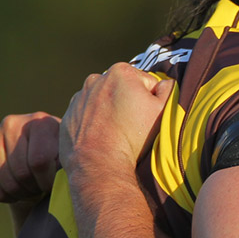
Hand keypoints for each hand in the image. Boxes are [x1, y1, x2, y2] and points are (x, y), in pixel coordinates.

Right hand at [0, 111, 60, 202]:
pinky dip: (2, 195)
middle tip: (40, 188)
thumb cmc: (58, 161)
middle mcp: (12, 123)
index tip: (53, 184)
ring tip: (30, 189)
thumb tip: (60, 176)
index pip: (39, 161)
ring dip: (19, 193)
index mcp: (40, 121)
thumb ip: (67, 164)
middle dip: (34, 188)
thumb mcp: (68, 159)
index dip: (47, 181)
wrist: (39, 164)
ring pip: (5, 180)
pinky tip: (14, 192)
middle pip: (22, 172)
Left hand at [58, 62, 174, 177]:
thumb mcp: (163, 111)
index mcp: (120, 72)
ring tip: (117, 135)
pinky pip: (86, 116)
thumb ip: (169, 89)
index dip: (152, 101)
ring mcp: (79, 97)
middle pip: (122, 90)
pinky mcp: (69, 115)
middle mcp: (95, 79)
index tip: (148, 118)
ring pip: (103, 102)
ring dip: (111, 113)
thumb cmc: (134, 137)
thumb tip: (165, 84)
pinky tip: (102, 138)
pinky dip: (94, 124)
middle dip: (129, 104)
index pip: (146, 84)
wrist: (100, 165)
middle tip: (133, 127)